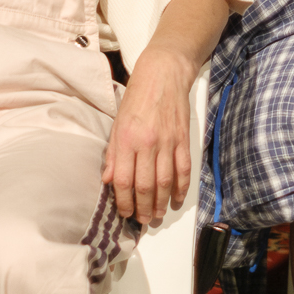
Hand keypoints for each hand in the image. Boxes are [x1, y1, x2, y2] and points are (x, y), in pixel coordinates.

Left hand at [106, 52, 191, 226]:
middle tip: (143, 220)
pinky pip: (184, 169)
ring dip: (162, 203)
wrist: (164, 74)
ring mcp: (168, 142)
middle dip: (143, 208)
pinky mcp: (183, 139)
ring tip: (158, 214)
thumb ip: (113, 154)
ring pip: (166, 182)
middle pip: (145, 185)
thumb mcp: (117, 123)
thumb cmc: (138, 97)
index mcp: (127, 139)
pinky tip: (177, 199)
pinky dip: (182, 188)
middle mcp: (147, 143)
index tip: (124, 212)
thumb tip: (109, 180)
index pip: (124, 180)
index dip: (124, 201)